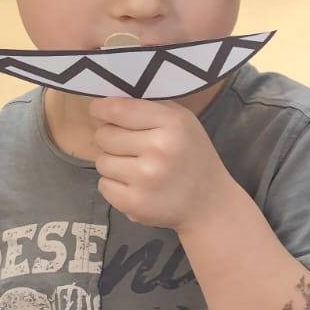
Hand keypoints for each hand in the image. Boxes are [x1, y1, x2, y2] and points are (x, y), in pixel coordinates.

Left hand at [90, 98, 233, 230]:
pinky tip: (136, 186)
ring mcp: (146, 178)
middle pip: (104, 136)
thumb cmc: (192, 156)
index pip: (118, 109)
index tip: (99, 112)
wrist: (210, 202)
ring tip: (137, 169)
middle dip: (111, 140)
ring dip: (113, 164)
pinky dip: (115, 186)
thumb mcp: (183, 122)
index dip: (101, 109)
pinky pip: (103, 186)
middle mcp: (159, 148)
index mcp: (172, 123)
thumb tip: (104, 106)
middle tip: (131, 148)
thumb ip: (148, 108)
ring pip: (101, 162)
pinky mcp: (135, 203)